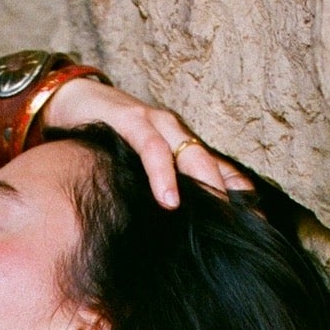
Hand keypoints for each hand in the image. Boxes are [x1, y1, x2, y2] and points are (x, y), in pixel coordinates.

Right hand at [41, 77, 253, 208]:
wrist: (71, 100)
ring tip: (213, 217)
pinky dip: (161, 173)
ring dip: (203, 185)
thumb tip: (173, 229)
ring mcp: (155, 124)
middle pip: (212, 163)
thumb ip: (159, 194)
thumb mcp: (135, 172)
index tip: (259, 225)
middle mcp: (174, 133)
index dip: (240, 196)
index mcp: (180, 147)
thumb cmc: (105, 142)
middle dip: (230, 194)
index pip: (220, 171)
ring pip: (188, 153)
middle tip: (245, 227)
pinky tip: (168, 199)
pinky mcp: (129, 120)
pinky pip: (151, 147)